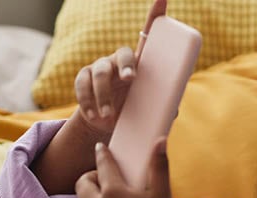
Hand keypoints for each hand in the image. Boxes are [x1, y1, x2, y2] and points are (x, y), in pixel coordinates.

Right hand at [72, 0, 167, 136]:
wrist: (106, 123)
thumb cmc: (133, 111)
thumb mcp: (149, 108)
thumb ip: (161, 106)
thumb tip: (173, 109)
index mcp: (140, 63)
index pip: (149, 35)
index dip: (155, 16)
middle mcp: (120, 60)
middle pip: (123, 53)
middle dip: (126, 65)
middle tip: (130, 79)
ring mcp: (100, 67)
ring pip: (100, 72)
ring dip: (104, 95)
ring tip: (109, 114)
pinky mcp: (83, 78)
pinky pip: (82, 85)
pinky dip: (88, 102)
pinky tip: (94, 115)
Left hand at [75, 138, 177, 197]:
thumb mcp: (162, 196)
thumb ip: (159, 167)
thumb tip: (160, 141)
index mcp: (113, 193)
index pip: (103, 166)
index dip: (102, 154)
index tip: (100, 148)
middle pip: (83, 183)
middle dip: (92, 177)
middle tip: (107, 180)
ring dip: (94, 197)